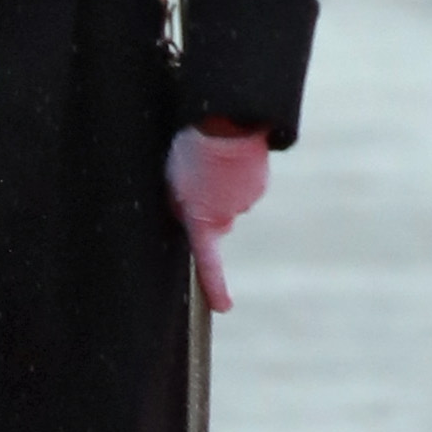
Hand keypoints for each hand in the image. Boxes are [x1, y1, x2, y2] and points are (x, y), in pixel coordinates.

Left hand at [166, 124, 274, 316]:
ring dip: (221, 186)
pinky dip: (237, 174)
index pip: (208, 262)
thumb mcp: (172, 182)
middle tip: (193, 179)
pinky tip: (228, 156)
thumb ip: (180, 206)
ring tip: (209, 160)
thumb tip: (190, 215)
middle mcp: (228, 215)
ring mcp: (247, 199)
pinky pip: (245, 183)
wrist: (226, 124)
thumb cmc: (191, 152)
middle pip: (218, 220)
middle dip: (208, 208)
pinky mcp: (259, 181)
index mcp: (203, 220)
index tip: (224, 307)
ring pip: (231, 199)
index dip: (215, 287)